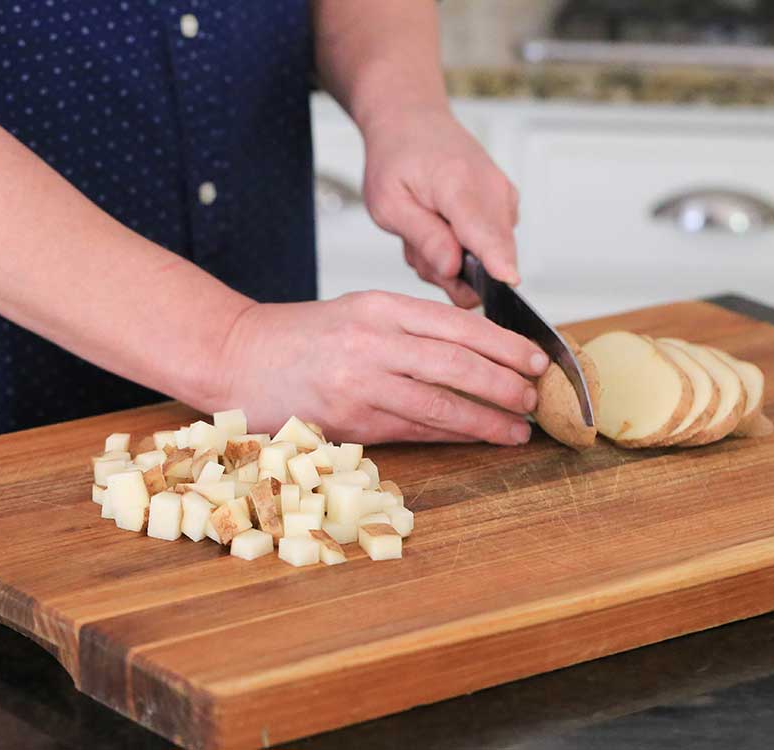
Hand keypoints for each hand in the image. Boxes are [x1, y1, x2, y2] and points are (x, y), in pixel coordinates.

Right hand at [216, 291, 548, 443]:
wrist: (236, 355)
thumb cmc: (301, 337)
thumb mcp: (359, 313)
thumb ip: (411, 330)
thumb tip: (474, 356)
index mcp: (381, 306)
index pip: (459, 324)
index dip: (506, 345)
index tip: (536, 359)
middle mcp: (374, 340)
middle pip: (459, 363)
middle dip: (507, 383)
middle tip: (536, 397)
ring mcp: (361, 382)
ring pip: (441, 403)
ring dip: (487, 419)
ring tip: (518, 428)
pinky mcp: (349, 420)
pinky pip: (413, 430)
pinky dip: (451, 436)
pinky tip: (476, 438)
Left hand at [361, 107, 519, 307]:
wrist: (412, 121)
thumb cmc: (396, 158)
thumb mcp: (389, 204)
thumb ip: (423, 238)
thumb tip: (453, 268)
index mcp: (458, 184)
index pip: (483, 232)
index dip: (496, 262)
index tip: (509, 281)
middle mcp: (492, 189)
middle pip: (489, 256)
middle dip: (452, 270)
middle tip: (417, 244)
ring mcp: (504, 197)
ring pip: (487, 257)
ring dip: (453, 258)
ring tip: (427, 228)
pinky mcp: (507, 206)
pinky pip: (489, 247)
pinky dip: (463, 247)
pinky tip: (443, 226)